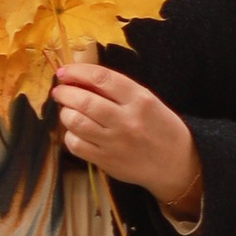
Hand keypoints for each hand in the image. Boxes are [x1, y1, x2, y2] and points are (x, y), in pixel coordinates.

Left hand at [50, 65, 202, 214]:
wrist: (175, 163)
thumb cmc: (161, 127)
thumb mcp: (147, 101)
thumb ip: (118, 90)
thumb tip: (81, 79)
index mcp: (140, 99)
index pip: (102, 78)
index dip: (78, 72)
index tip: (65, 72)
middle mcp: (127, 120)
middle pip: (85, 101)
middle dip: (65, 93)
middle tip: (60, 91)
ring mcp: (115, 142)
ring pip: (76, 122)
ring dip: (66, 113)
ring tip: (68, 110)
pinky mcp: (106, 161)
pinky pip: (76, 145)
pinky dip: (70, 135)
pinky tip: (75, 131)